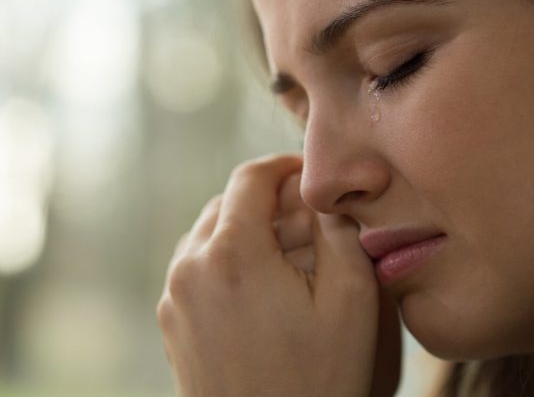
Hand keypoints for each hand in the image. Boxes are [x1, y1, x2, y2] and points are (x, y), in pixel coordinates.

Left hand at [157, 154, 396, 396]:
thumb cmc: (318, 379)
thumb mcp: (351, 298)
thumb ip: (338, 230)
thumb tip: (322, 197)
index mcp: (232, 253)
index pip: (251, 178)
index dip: (283, 167)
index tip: (308, 174)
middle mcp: (190, 267)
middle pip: (228, 204)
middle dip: (270, 202)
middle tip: (309, 222)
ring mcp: (175, 297)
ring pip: (211, 235)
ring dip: (249, 231)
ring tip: (290, 257)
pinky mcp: (173, 321)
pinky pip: (199, 268)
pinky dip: (230, 260)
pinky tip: (264, 287)